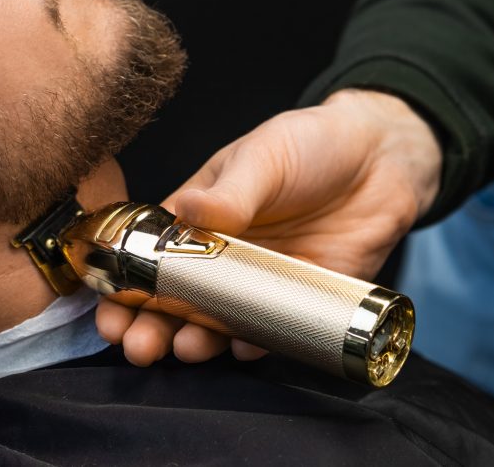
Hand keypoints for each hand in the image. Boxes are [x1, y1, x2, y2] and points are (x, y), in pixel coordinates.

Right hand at [96, 88, 441, 365]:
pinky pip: (270, 332)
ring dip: (195, 341)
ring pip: (215, 322)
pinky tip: (244, 349)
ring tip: (183, 351)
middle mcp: (220, 256)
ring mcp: (257, 281)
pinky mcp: (300, 300)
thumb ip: (227, 192)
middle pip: (173, 300)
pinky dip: (255, 345)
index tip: (108, 310)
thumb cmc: (311, 143)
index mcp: (196, 217)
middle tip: (136, 346)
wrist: (385, 159)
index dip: (123, 286)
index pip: (147, 256)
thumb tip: (186, 211)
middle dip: (149, 327)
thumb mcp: (264, 156)